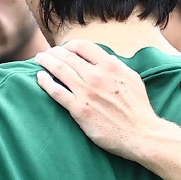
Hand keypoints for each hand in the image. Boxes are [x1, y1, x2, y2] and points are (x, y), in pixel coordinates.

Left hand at [33, 42, 173, 161]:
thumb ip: (117, 67)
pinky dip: (45, 82)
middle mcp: (97, 76)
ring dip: (46, 62)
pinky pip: (56, 92)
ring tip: (39, 60)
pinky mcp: (79, 109)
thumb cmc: (138, 109)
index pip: (83, 47)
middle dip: (54, 52)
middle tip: (45, 54)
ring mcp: (87, 92)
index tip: (64, 49)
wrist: (141, 134)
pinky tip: (40, 78)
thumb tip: (107, 59)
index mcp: (111, 66)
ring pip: (59, 70)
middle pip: (68, 56)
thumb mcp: (132, 79)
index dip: (70, 45)